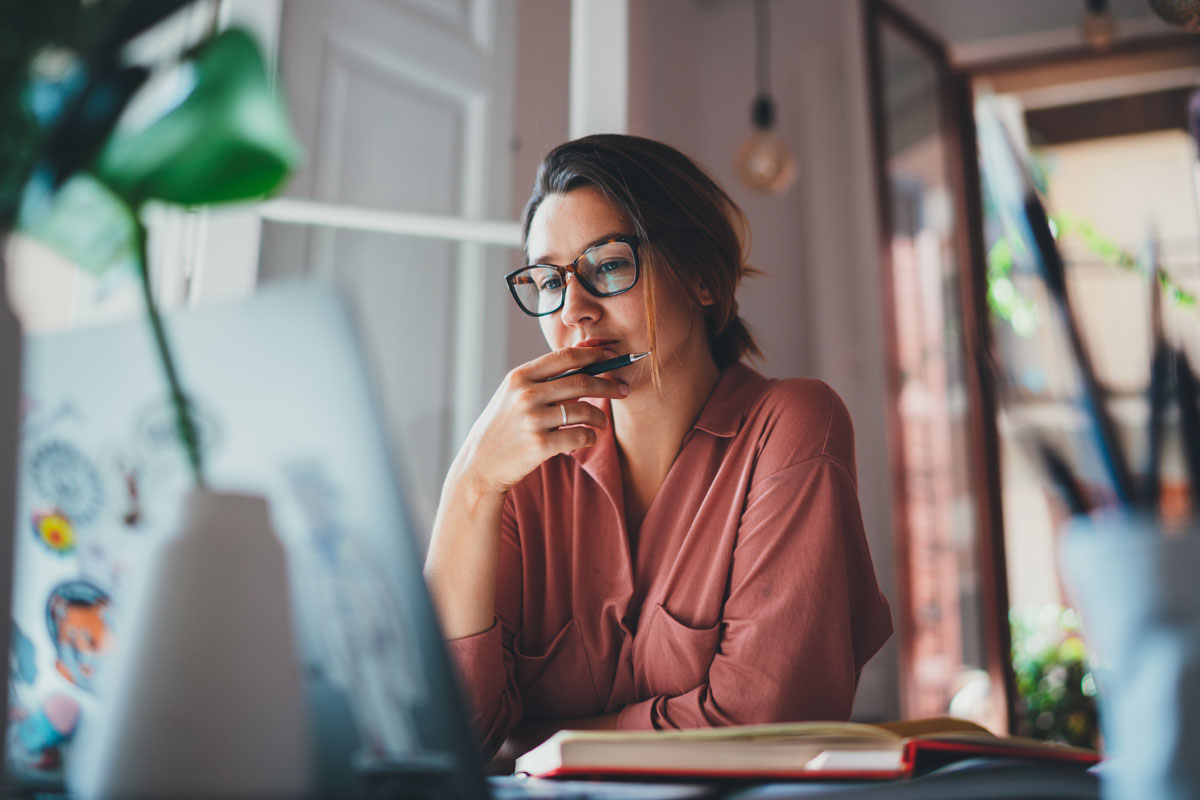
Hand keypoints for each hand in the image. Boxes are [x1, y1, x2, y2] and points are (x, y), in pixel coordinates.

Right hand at [453, 347, 629, 495]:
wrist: (480, 465)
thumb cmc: (503, 427)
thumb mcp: (513, 395)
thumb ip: (541, 379)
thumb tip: (583, 359)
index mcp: (519, 377)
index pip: (565, 357)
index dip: (594, 354)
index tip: (612, 356)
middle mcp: (526, 394)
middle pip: (581, 382)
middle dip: (608, 384)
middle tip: (623, 390)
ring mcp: (533, 420)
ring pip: (584, 410)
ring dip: (601, 417)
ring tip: (603, 422)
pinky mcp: (540, 445)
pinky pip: (580, 437)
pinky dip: (590, 437)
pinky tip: (588, 438)